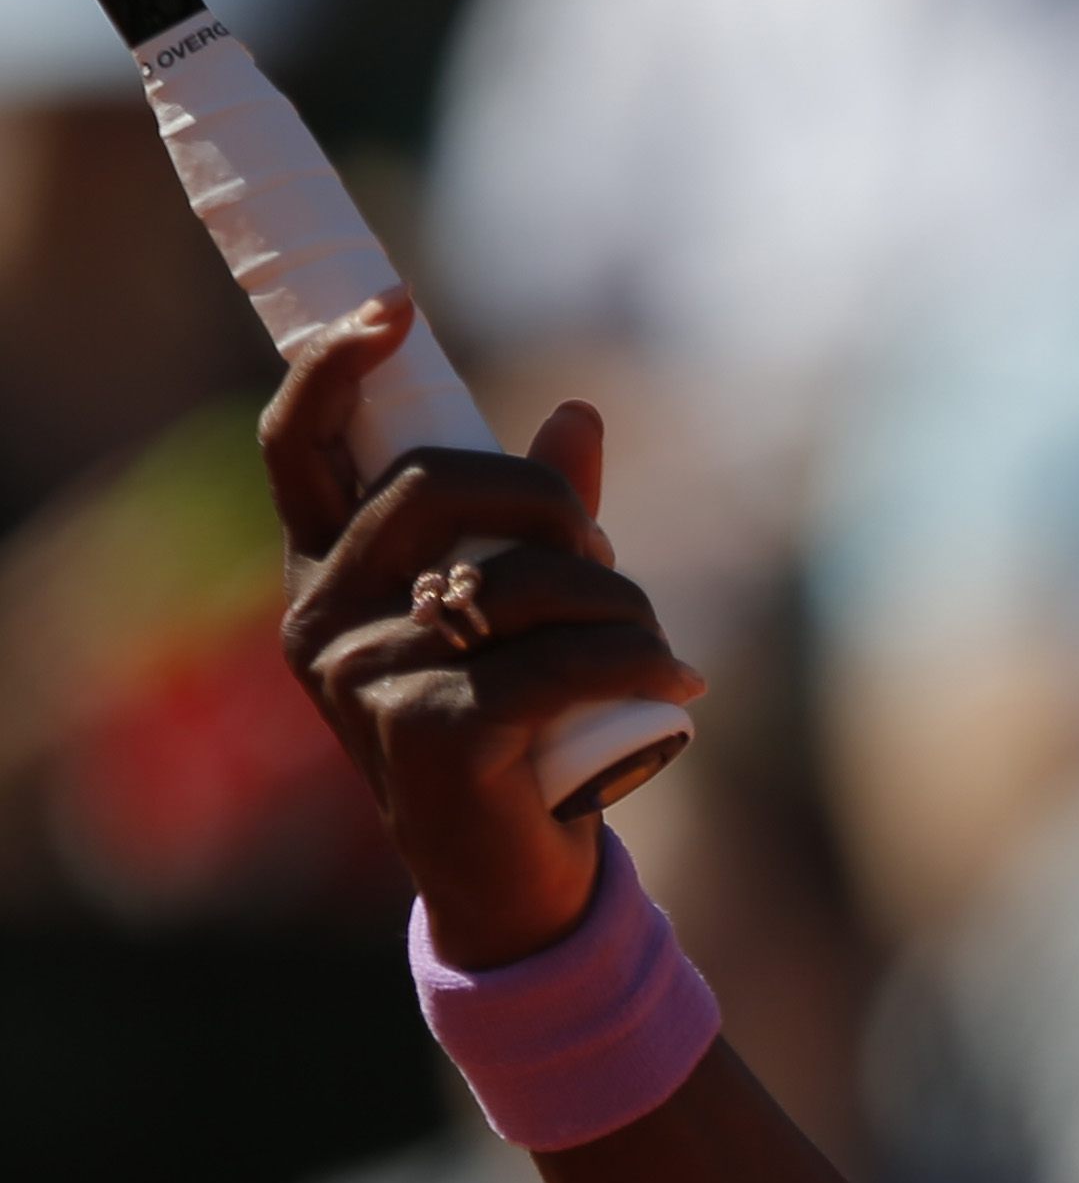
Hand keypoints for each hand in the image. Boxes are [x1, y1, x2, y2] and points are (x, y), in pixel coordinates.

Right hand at [261, 297, 706, 964]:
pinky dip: (640, 663)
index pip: (296, 446)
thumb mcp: (523, 613)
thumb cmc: (517, 729)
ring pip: (516, 578)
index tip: (393, 305)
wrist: (514, 877)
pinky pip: (559, 660)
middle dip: (548, 503)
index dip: (335, 366)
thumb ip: (538, 521)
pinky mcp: (428, 734)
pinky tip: (679, 686)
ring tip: (652, 646)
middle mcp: (317, 620)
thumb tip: (577, 413)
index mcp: (323, 573)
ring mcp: (361, 680)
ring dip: (616, 601)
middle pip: (434, 486)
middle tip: (605, 551)